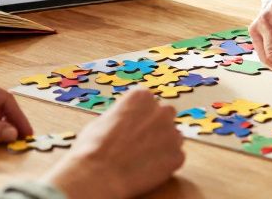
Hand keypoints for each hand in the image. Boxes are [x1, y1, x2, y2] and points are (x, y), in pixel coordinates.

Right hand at [45, 88, 184, 198]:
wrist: (98, 175)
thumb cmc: (93, 148)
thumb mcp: (102, 119)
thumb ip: (122, 115)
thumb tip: (124, 120)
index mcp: (142, 96)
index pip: (148, 101)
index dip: (139, 116)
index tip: (133, 126)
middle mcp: (162, 111)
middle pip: (165, 115)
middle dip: (156, 126)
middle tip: (140, 142)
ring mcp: (172, 134)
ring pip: (172, 137)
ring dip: (162, 145)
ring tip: (142, 158)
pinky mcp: (177, 156)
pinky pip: (175, 157)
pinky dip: (165, 164)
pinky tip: (147, 170)